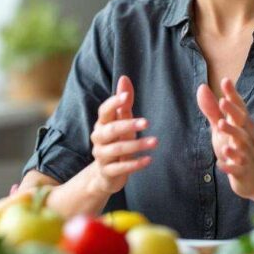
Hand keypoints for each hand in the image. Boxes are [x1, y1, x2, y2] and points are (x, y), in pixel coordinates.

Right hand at [89, 75, 155, 195]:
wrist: (105, 174)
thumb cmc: (116, 142)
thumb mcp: (121, 122)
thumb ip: (124, 103)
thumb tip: (124, 78)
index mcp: (101, 124)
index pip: (104, 111)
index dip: (113, 103)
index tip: (126, 96)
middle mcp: (98, 139)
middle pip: (110, 130)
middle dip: (128, 125)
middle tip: (146, 122)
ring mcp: (102, 156)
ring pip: (117, 149)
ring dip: (137, 145)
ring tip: (155, 142)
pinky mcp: (108, 172)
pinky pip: (120, 168)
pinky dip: (135, 164)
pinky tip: (149, 160)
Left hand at [197, 77, 253, 199]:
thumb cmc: (237, 149)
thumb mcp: (222, 129)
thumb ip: (212, 110)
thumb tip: (202, 87)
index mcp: (242, 126)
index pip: (239, 107)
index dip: (233, 95)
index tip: (226, 80)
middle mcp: (247, 138)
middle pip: (242, 123)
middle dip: (233, 112)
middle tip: (222, 101)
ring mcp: (246, 155)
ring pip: (241, 144)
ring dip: (232, 134)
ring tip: (220, 125)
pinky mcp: (243, 172)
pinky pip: (237, 168)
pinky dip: (230, 165)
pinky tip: (221, 163)